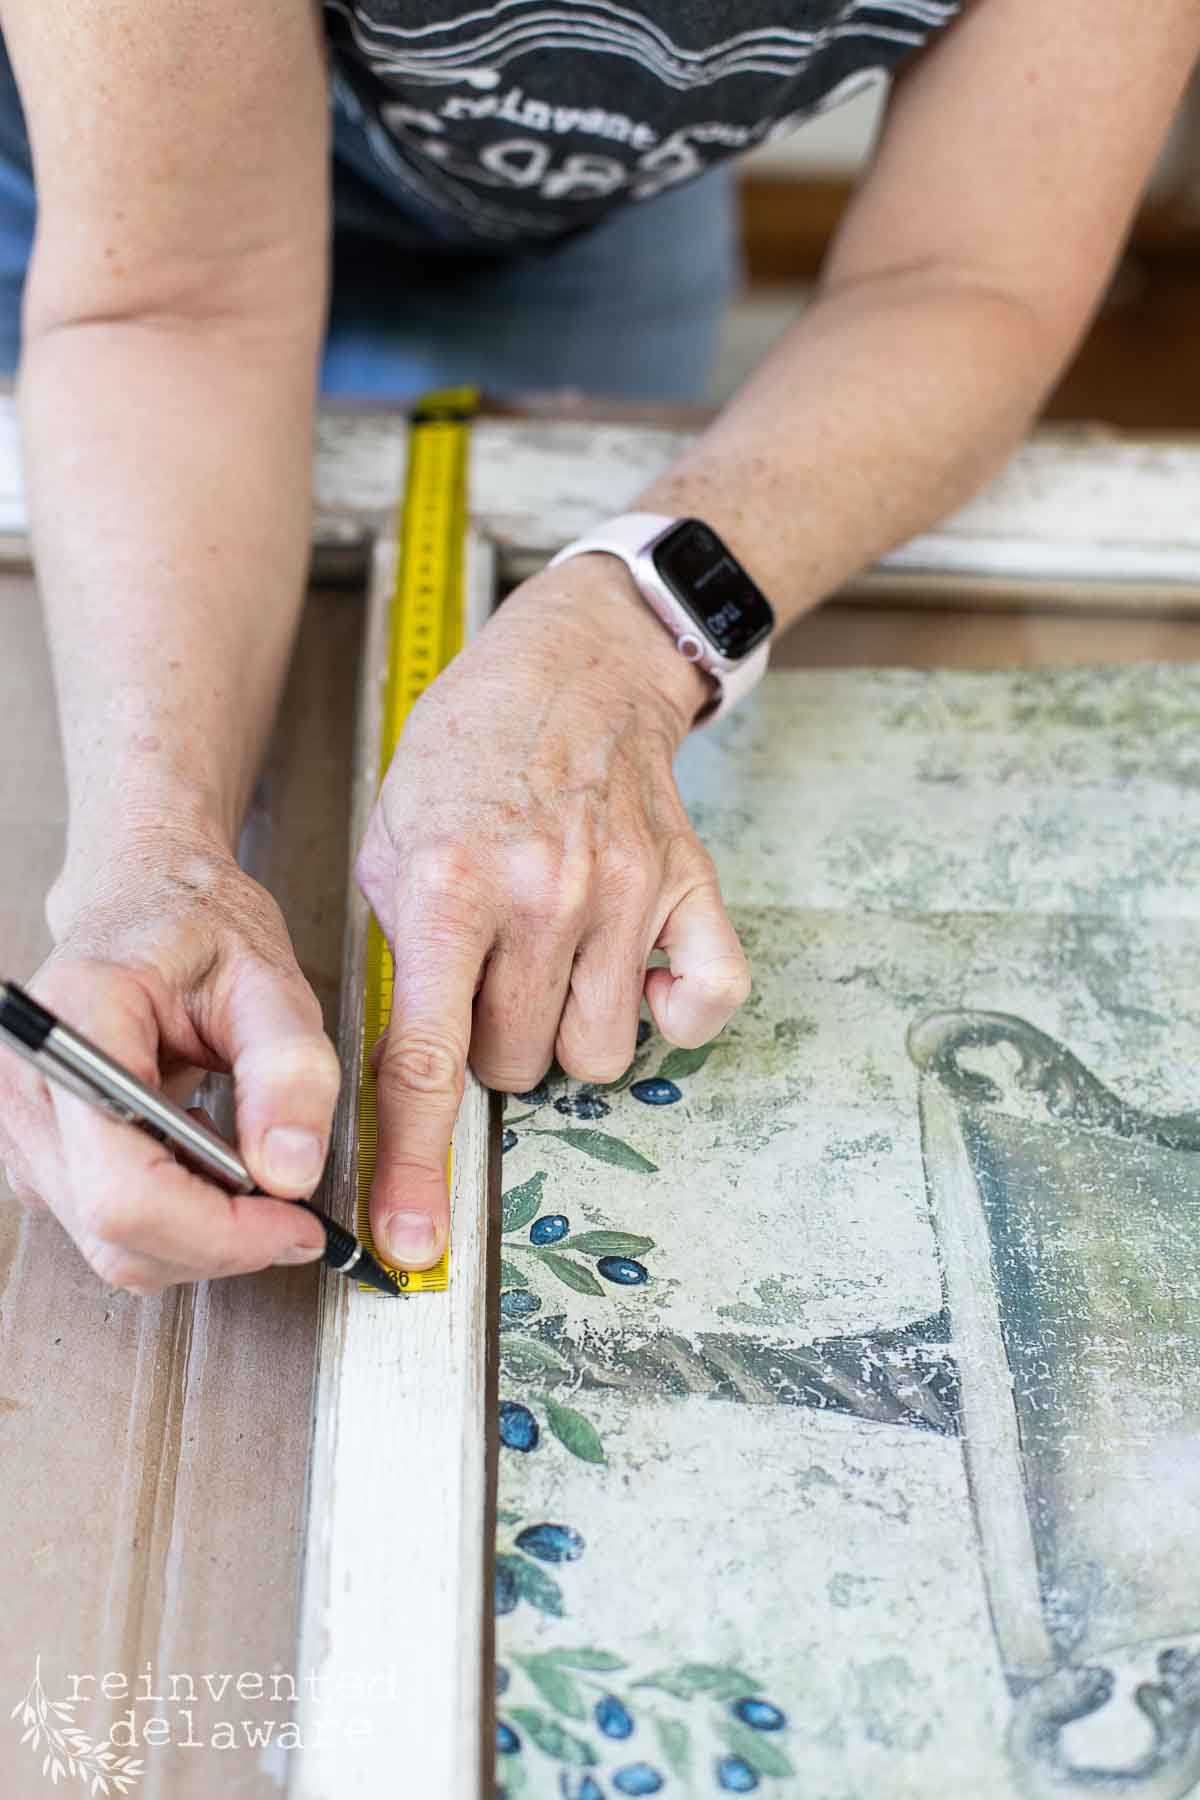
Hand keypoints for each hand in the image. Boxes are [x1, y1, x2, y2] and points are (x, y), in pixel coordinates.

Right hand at [0, 837, 340, 1294]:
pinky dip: (177, 1216)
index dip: (217, 1230)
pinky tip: (207, 1154)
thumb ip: (289, 1067)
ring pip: (112, 1245)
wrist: (146, 899)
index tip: (295, 1222)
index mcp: (79, 1025)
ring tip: (247, 1158)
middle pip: (115, 1232)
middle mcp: (30, 1086)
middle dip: (220, 1241)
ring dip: (201, 1232)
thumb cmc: (198, 925)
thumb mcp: (269, 977)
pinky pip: (109, 1225)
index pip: (124, 1188)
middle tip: (294, 1208)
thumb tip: (291, 1172)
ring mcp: (24, 1127)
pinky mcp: (40, 1154)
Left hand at [355, 556, 751, 1271]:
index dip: (414, 1165)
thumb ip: (399, 960)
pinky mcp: (693, 887)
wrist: (573, 668)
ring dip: (570, 1029)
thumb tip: (410, 1076)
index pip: (424, 1062)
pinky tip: (635, 966)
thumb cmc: (469, 755)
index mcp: (447, 890)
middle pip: (519, 1070)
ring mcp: (628, 894)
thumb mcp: (390, 842)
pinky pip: (707, 1007)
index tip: (417, 1244)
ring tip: (555, 956)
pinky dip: (674, 1010)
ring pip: (600, 1056)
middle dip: (496, 1041)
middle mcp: (541, 899)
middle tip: (493, 969)